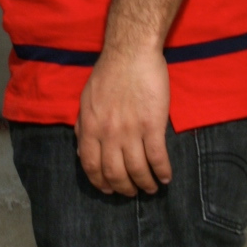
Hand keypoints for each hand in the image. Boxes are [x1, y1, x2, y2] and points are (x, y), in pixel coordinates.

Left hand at [75, 45, 171, 195]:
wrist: (131, 53)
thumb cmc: (108, 73)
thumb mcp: (87, 100)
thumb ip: (83, 126)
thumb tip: (81, 150)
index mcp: (90, 126)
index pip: (90, 165)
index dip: (100, 182)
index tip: (108, 190)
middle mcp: (108, 132)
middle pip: (114, 173)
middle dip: (123, 189)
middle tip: (131, 193)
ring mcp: (131, 130)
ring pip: (137, 170)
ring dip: (145, 184)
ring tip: (151, 188)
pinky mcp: (152, 125)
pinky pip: (157, 157)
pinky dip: (162, 172)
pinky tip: (166, 178)